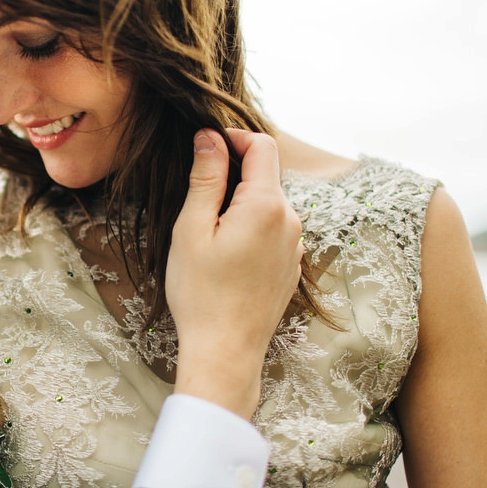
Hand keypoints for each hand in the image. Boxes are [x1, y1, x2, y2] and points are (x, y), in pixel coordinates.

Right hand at [166, 129, 302, 417]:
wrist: (225, 351)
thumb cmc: (201, 292)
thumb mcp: (192, 228)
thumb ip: (205, 177)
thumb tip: (209, 136)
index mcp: (266, 205)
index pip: (262, 146)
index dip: (234, 137)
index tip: (206, 146)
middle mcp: (290, 221)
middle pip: (266, 175)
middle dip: (234, 173)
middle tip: (197, 195)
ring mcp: (294, 245)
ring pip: (269, 204)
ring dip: (241, 203)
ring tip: (208, 231)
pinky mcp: (290, 266)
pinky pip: (273, 230)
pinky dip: (251, 227)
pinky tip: (226, 253)